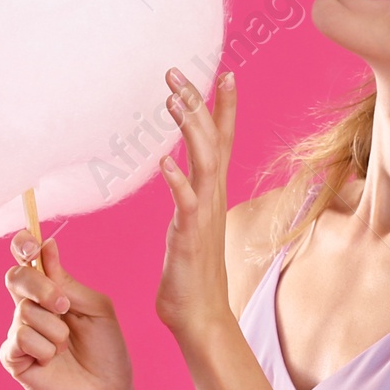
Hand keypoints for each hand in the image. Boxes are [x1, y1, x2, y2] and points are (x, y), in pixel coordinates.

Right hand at [1, 233, 135, 389]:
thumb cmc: (107, 353)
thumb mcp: (95, 308)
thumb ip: (67, 281)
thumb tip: (47, 246)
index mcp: (51, 292)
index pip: (27, 260)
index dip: (22, 245)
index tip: (31, 244)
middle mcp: (30, 308)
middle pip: (16, 277)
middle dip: (41, 287)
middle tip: (64, 307)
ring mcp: (19, 333)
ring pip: (24, 311)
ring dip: (56, 330)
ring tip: (67, 348)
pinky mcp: (12, 358)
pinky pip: (20, 337)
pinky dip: (44, 348)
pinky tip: (53, 361)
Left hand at [155, 66, 237, 345]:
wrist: (201, 316)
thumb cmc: (192, 273)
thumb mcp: (192, 223)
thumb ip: (190, 196)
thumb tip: (181, 173)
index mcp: (212, 193)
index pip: (223, 140)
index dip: (225, 107)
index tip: (225, 72)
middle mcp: (213, 197)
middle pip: (213, 140)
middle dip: (198, 103)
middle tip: (176, 72)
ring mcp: (203, 216)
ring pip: (204, 162)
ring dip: (191, 130)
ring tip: (174, 100)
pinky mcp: (189, 237)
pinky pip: (186, 204)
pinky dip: (178, 181)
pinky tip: (165, 162)